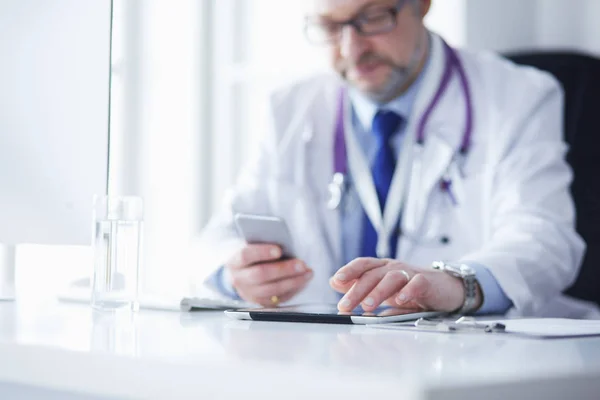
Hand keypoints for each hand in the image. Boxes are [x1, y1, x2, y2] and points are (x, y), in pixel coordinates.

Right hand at [226, 244, 312, 306]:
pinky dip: (294, 290)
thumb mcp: (254, 246)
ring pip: (271, 290)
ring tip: (308, 272)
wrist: (244, 272)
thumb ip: (265, 244)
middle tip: (301, 264)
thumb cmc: (253, 254)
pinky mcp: (260, 303)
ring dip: (293, 281)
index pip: (245, 256)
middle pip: (260, 275)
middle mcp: (239, 279)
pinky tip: (304, 280)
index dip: (262, 252)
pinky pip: (278, 299)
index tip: (279, 249)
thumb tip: (287, 246)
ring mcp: (249, 294)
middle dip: (284, 269)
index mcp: (234, 261)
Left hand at [329, 258, 481, 312]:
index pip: (363, 264)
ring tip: (368, 306)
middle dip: (357, 290)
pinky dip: (407, 291)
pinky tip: (399, 301)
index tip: (336, 281)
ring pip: (392, 277)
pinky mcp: (427, 282)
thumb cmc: (411, 289)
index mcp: (382, 267)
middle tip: (345, 306)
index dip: (349, 270)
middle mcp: (394, 267)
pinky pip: (416, 284)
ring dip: (378, 292)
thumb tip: (334, 283)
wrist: (445, 289)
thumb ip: (359, 286)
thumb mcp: (383, 289)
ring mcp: (411, 273)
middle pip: (373, 274)